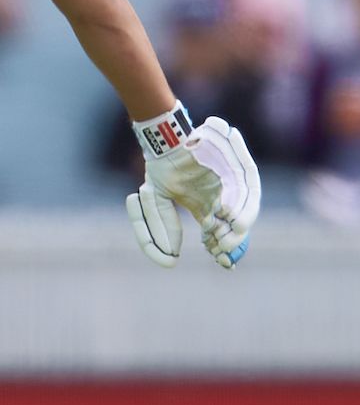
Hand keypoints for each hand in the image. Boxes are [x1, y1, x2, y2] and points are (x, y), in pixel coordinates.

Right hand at [126, 108, 260, 270]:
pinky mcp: (240, 166)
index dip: (221, 249)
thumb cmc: (162, 169)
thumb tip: (171, 260)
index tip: (223, 264)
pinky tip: (228, 213)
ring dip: (240, 223)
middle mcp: (223, 197)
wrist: (166, 141)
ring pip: (247, 207)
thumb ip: (162, 227)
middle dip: (232, 240)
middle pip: (236, 225)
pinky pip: (249, 186)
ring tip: (229, 238)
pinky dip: (243, 201)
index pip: (220, 233)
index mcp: (207, 206)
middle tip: (223, 253)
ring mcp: (234, 182)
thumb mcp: (155, 201)